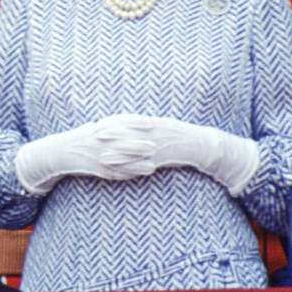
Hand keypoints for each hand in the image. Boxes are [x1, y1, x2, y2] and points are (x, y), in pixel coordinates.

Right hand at [14, 117, 155, 194]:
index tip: (151, 122)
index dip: (137, 123)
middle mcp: (99, 142)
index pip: (121, 123)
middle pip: (123, 142)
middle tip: (156, 145)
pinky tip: (138, 178)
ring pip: (121, 161)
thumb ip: (112, 124)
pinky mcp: (97, 169)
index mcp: (99, 128)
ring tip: (153, 167)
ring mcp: (98, 157)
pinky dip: (127, 176)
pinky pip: (114, 174)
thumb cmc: (81, 138)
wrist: (60, 152)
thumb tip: (132, 119)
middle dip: (140, 144)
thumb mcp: (96, 128)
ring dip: (138, 165)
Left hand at [105, 114, 260, 195]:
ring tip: (101, 156)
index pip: (127, 120)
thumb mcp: (161, 126)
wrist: (199, 144)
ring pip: (134, 147)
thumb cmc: (178, 136)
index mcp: (151, 122)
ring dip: (116, 152)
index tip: (96, 123)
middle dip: (109, 133)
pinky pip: (144, 162)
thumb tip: (126, 126)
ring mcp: (157, 144)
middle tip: (92, 134)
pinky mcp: (162, 157)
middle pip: (127, 131)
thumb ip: (144, 126)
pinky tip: (121, 171)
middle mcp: (153, 131)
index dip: (111, 122)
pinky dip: (132, 166)